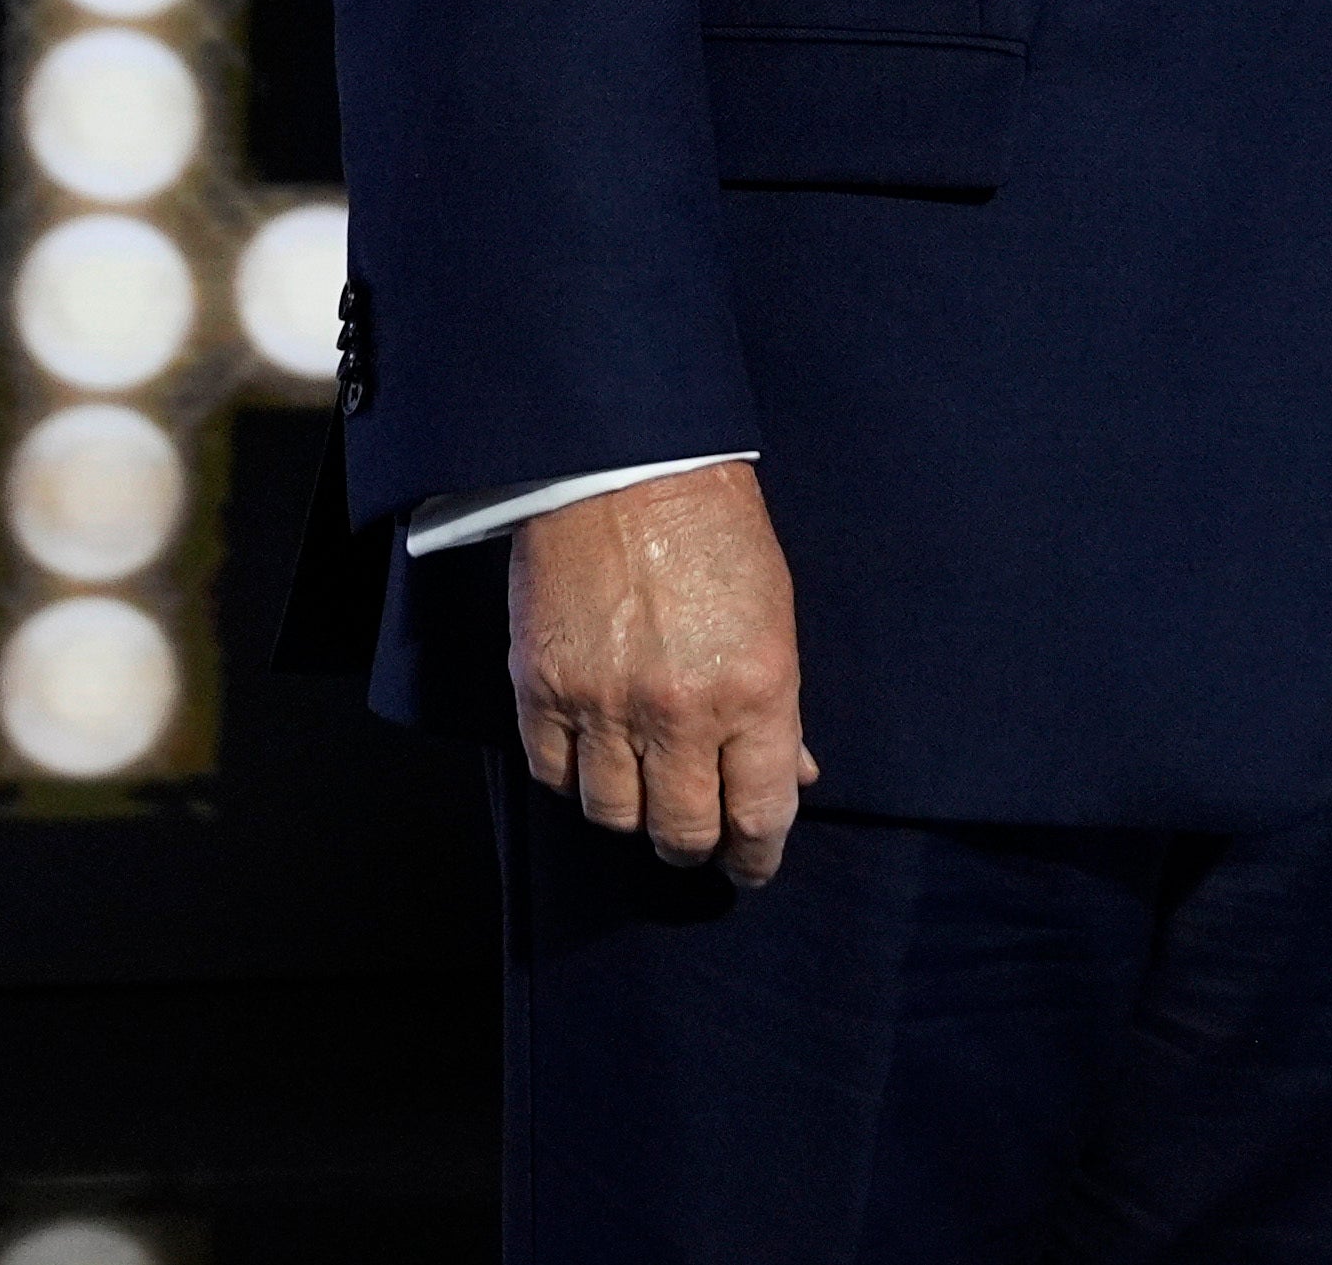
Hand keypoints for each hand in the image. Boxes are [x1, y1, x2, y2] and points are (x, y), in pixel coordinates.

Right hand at [507, 461, 816, 884]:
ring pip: (612, 816)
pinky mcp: (540, 688)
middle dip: (694, 846)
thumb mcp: (774, 618)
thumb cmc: (713, 532)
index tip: (750, 865)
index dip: (756, 857)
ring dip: (632, 814)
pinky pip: (553, 775)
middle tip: (697, 836)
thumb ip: (779, 710)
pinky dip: (574, 778)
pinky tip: (594, 756)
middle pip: (681, 832)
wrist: (626, 466)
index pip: (759, 817)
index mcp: (753, 692)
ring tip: (644, 790)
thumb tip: (792, 777)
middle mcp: (679, 712)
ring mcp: (603, 704)